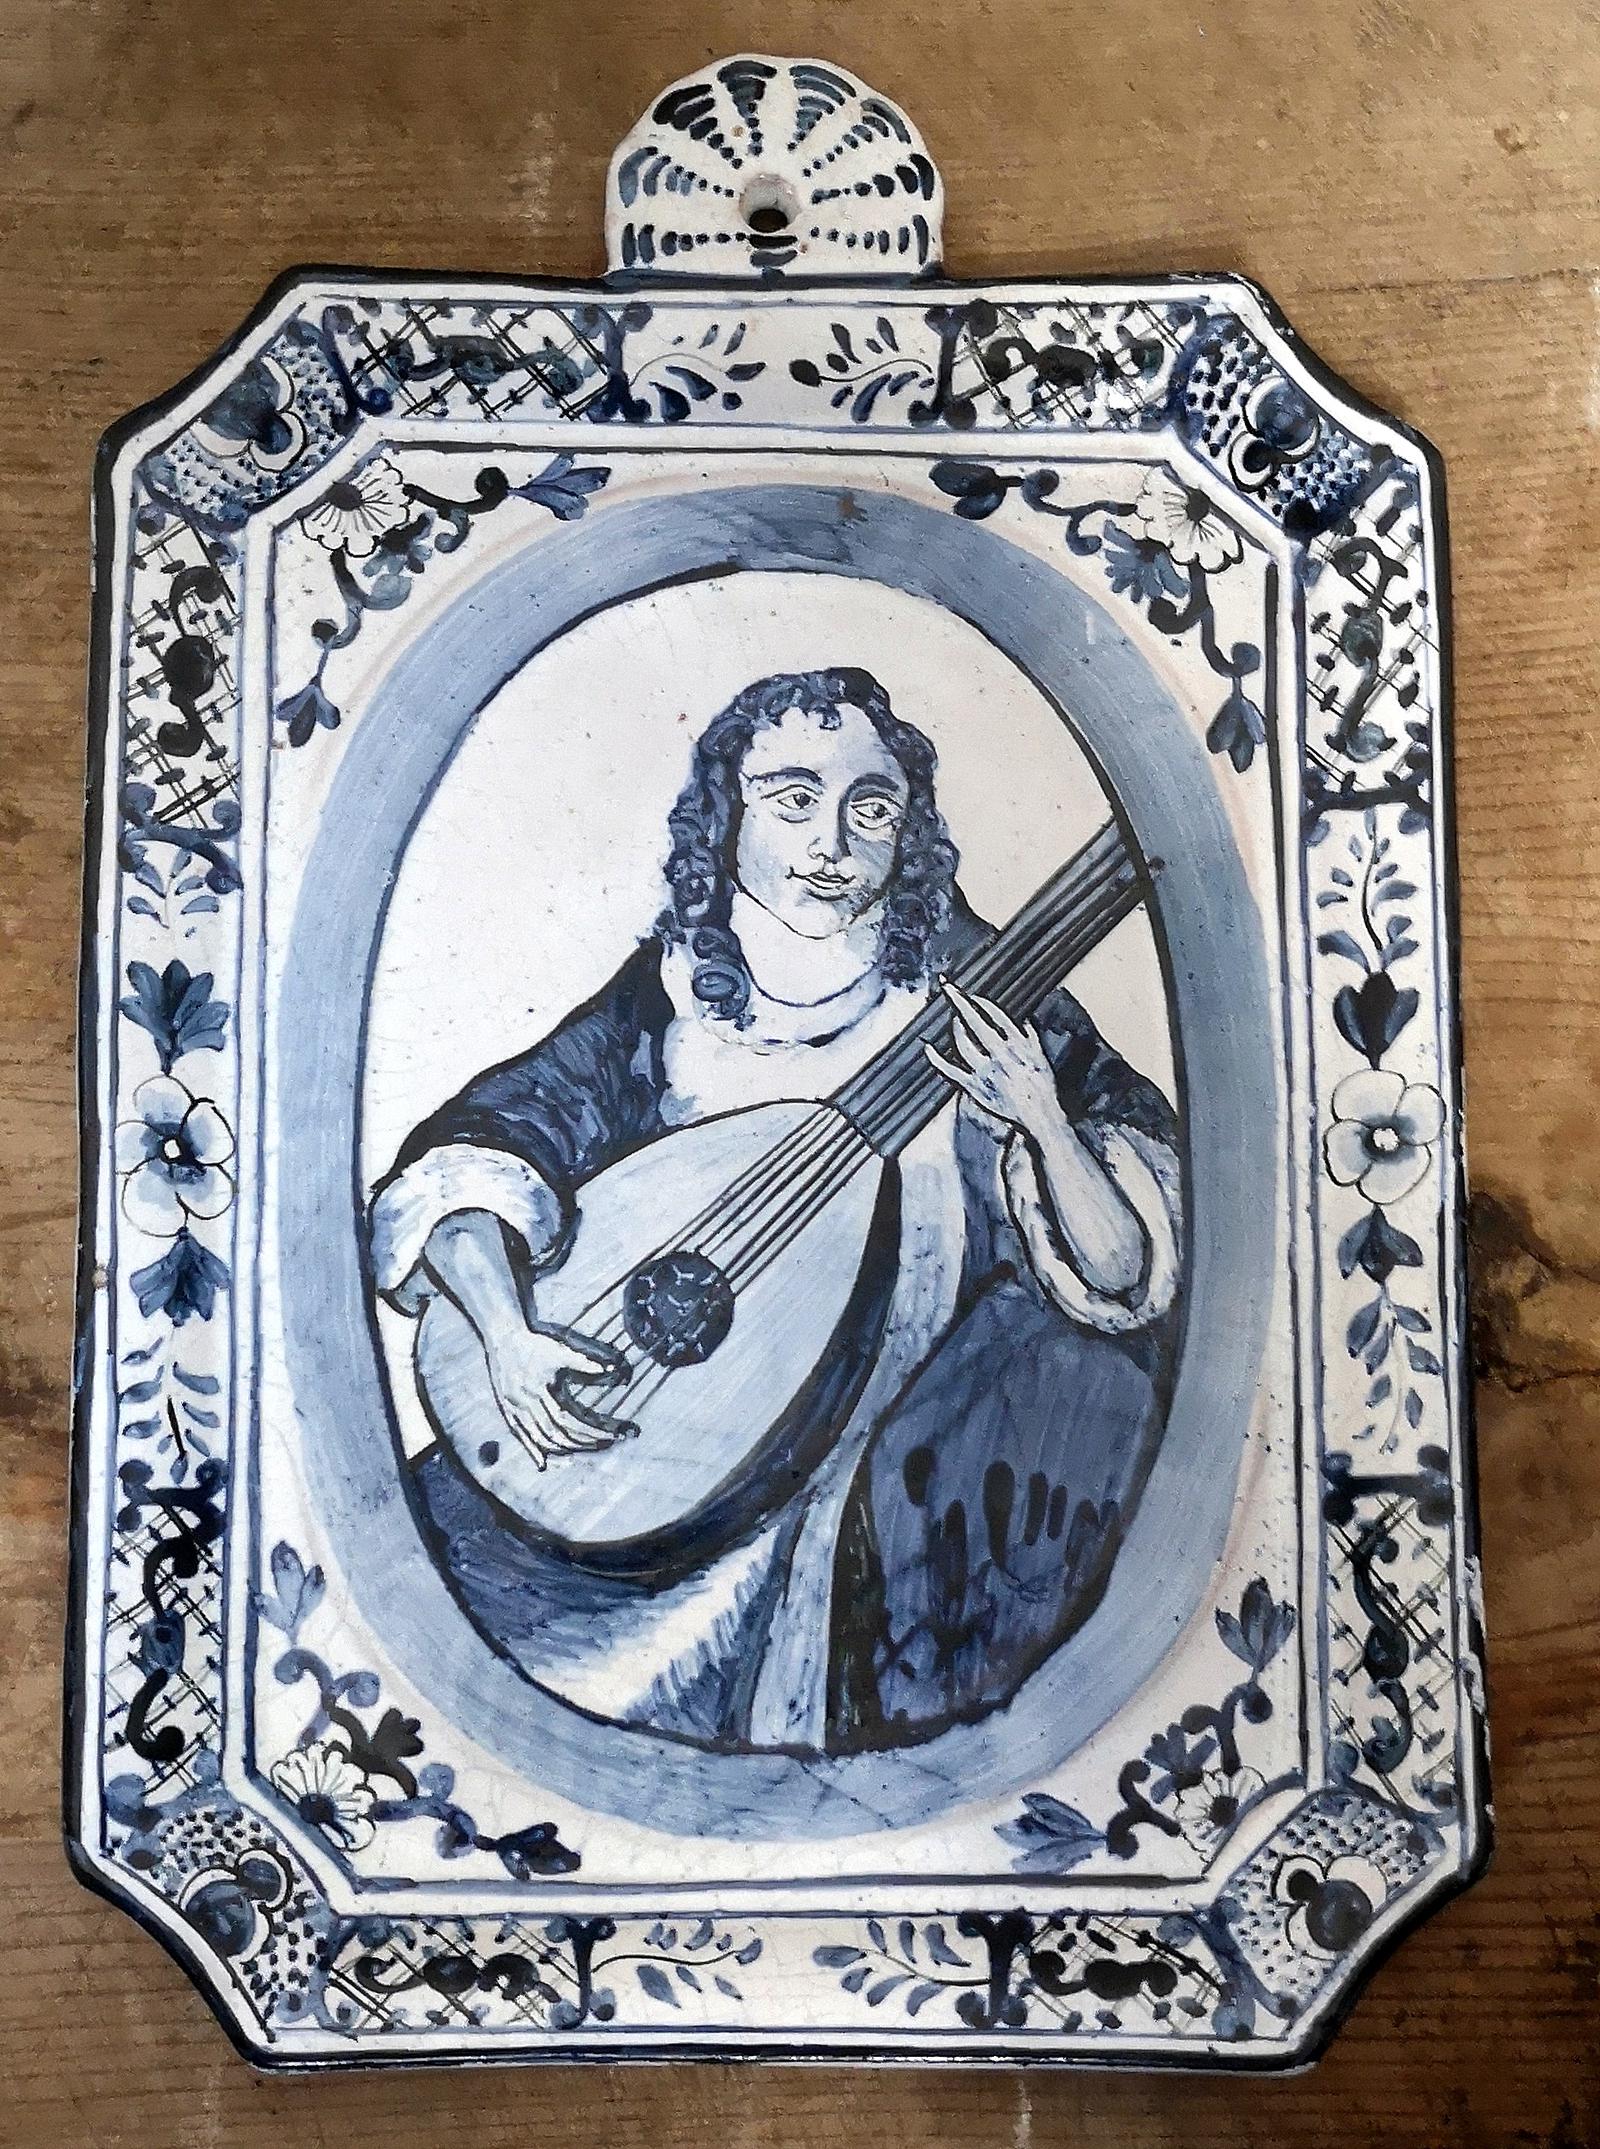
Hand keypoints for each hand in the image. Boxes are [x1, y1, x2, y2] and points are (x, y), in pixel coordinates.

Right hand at [482, 1320, 632, 1468]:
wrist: (503, 1336)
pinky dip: (533, 1451)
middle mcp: (526, 1404)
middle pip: (557, 1434)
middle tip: (607, 1443)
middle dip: (584, 1442)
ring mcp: (514, 1410)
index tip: (613, 1434)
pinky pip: (521, 1436)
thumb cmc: (534, 1342)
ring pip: (540, 1439)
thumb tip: (611, 1370)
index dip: (592, 1430)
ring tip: (586, 1450)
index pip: (570, 1419)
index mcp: (541, 1390)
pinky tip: (544, 1464)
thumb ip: (584, 1363)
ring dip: (563, 1450)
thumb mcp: (560, 1350)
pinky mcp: (508, 1411)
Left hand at [925, 982, 1062, 1137]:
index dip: (980, 1002)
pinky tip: (928, 1048)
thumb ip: (1031, 1036)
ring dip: (956, 1028)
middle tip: (948, 988)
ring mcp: (986, 1071)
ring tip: (954, 1020)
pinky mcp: (975, 1087)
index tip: (972, 995)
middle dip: (959, 1002)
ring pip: (963, 1043)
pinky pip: (951, 1071)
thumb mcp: (1042, 1056)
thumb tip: (1024, 1019)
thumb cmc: (1043, 1086)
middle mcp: (1000, 1054)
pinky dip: (937, 1059)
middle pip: (975, 1021)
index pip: (995, 1014)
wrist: (1040, 1114)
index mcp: (1017, 1044)